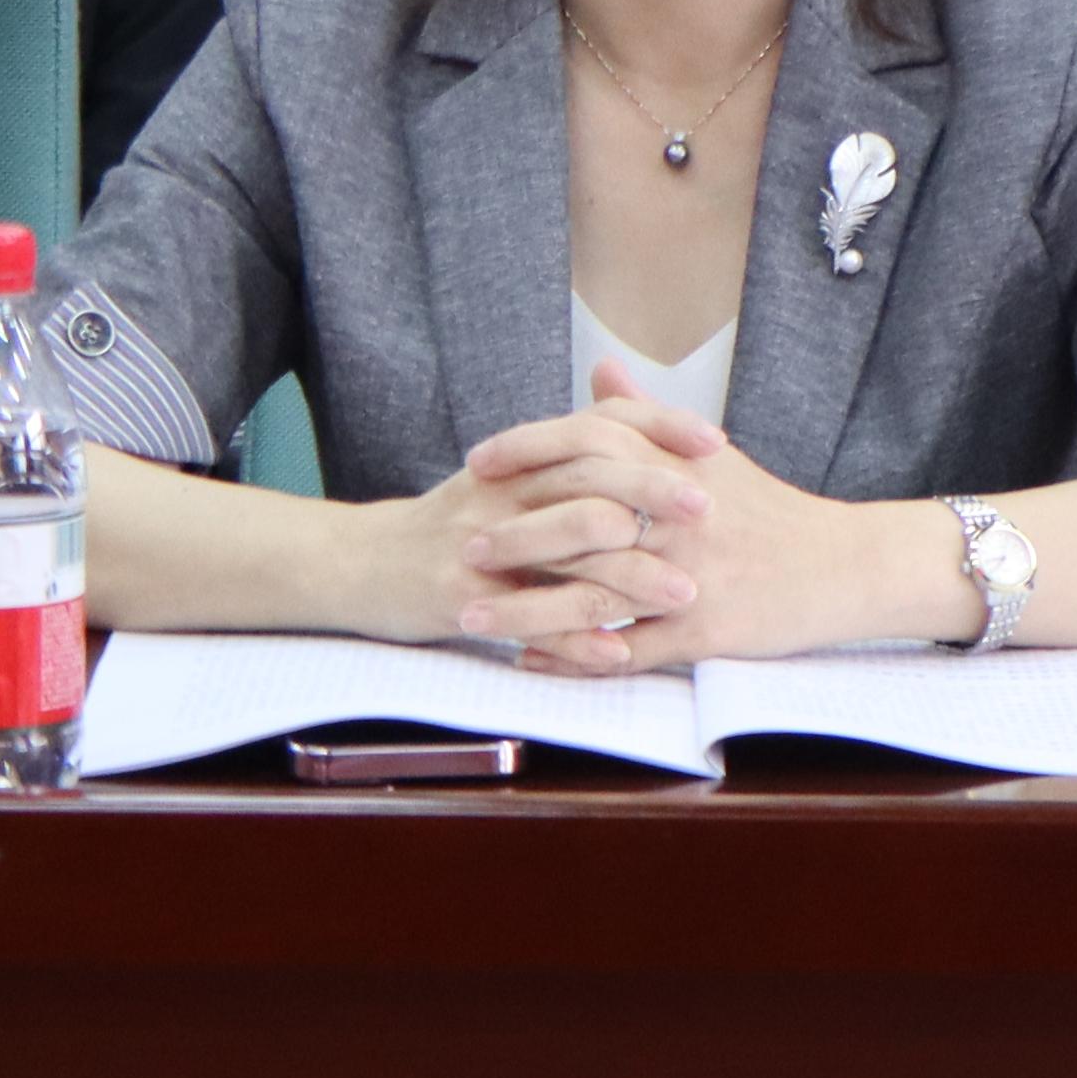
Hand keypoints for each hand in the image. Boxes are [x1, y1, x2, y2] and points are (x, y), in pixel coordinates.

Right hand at [321, 394, 714, 662]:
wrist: (361, 564)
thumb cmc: (450, 527)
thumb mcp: (506, 480)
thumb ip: (570, 459)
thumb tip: (643, 437)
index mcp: (522, 459)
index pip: (600, 425)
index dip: (658, 428)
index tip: (715, 441)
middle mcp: (504, 491)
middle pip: (590, 480)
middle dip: (656, 495)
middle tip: (713, 510)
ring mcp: (482, 545)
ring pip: (567, 552)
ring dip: (632, 575)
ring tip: (687, 593)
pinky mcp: (462, 599)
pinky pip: (529, 620)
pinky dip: (578, 639)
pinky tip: (620, 652)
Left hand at [427, 378, 940, 671]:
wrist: (845, 566)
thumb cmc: (772, 512)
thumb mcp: (712, 455)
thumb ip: (649, 416)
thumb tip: (601, 371)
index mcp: (679, 466)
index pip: (590, 443)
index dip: (528, 450)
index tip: (479, 461)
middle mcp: (681, 516)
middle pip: (579, 518)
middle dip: (514, 533)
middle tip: (462, 544)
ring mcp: (691, 575)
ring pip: (591, 591)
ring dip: (524, 607)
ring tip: (471, 616)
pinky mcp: (705, 630)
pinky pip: (625, 650)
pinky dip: (572, 657)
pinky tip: (530, 661)